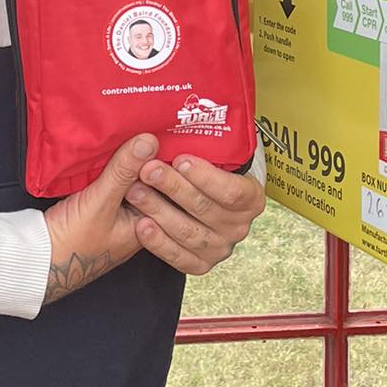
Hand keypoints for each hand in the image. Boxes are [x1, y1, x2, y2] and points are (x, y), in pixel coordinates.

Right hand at [41, 134, 156, 305]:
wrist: (36, 260)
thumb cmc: (72, 242)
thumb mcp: (100, 202)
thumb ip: (123, 172)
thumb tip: (149, 141)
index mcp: (147, 227)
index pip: (166, 189)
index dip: (166, 162)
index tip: (166, 134)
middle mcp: (136, 222)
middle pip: (149, 184)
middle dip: (147, 159)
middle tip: (148, 127)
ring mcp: (117, 217)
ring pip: (130, 183)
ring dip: (127, 163)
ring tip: (130, 131)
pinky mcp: (98, 210)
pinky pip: (112, 184)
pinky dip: (112, 169)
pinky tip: (109, 149)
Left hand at [127, 155, 264, 277]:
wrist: (206, 199)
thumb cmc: (208, 171)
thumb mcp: (215, 157)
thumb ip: (204, 148)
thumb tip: (184, 122)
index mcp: (252, 198)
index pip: (232, 191)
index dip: (205, 176)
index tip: (180, 159)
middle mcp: (240, 226)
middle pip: (205, 208)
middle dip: (173, 187)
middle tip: (147, 169)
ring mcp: (221, 248)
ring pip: (188, 232)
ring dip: (158, 210)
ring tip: (135, 191)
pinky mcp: (201, 264)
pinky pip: (178, 257)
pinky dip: (158, 242)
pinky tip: (141, 225)